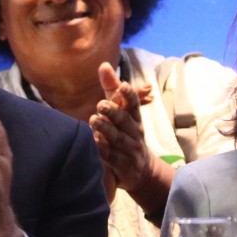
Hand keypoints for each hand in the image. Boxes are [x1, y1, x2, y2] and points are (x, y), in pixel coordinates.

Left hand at [89, 63, 170, 213]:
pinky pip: (112, 157)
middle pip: (125, 120)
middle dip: (114, 112)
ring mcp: (129, 149)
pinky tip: (93, 143)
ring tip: (94, 120)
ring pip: (118, 138)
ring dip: (107, 129)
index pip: (134, 104)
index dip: (129, 95)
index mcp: (134, 118)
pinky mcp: (122, 165)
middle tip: (101, 104)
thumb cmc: (127, 135)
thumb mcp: (121, 112)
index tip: (123, 85)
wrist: (142, 172)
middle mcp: (134, 132)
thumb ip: (111, 90)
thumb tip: (103, 64)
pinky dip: (103, 150)